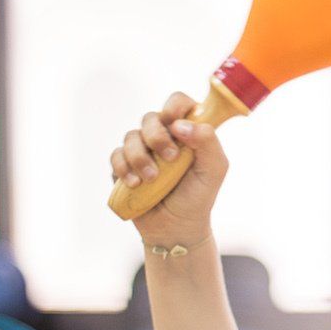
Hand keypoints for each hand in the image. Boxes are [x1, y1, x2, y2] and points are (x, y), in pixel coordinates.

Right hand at [109, 91, 228, 246]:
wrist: (176, 227)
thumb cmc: (199, 196)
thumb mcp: (214, 169)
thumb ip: (208, 142)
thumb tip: (180, 125)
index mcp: (187, 132)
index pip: (178, 102)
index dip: (175, 105)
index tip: (176, 122)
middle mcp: (164, 137)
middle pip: (151, 117)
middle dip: (157, 136)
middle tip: (171, 158)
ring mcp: (142, 150)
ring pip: (131, 136)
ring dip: (140, 157)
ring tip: (152, 179)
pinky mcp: (125, 166)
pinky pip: (116, 155)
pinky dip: (124, 167)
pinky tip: (136, 183)